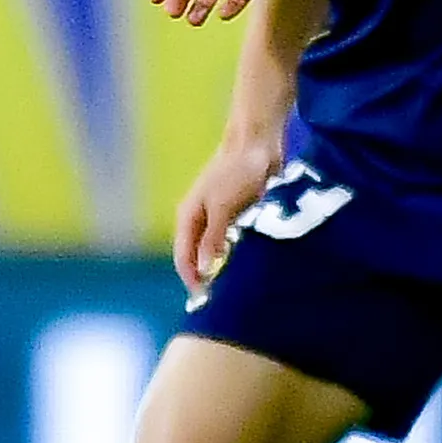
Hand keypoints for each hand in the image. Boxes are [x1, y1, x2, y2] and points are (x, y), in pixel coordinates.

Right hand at [174, 131, 282, 290]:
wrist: (258, 142)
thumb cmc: (237, 171)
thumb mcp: (223, 206)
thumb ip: (213, 238)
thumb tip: (203, 269)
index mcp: (189, 217)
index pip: (183, 257)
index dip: (192, 280)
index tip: (205, 301)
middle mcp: (200, 220)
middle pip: (198, 257)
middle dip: (207, 277)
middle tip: (223, 299)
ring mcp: (219, 217)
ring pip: (216, 251)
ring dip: (223, 267)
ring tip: (236, 288)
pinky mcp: (237, 214)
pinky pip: (234, 241)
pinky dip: (238, 254)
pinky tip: (249, 266)